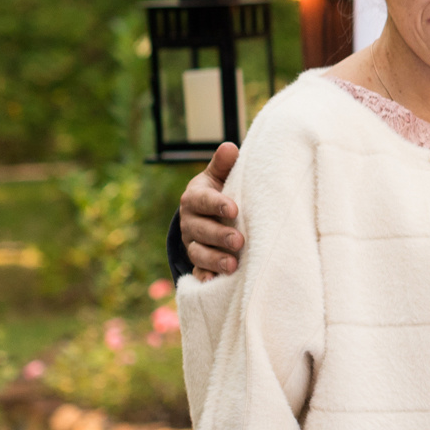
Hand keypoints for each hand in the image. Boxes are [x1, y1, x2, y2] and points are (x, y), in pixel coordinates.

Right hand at [181, 142, 243, 277]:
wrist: (207, 216)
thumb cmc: (220, 193)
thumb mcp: (220, 178)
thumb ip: (224, 165)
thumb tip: (230, 147)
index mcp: (194, 198)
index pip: (203, 200)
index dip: (217, 204)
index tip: (234, 208)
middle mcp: (190, 222)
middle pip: (201, 230)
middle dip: (219, 236)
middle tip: (239, 240)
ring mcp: (193, 243)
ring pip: (199, 253)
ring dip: (214, 259)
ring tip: (232, 264)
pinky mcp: (198, 261)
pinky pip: (198, 271)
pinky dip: (205, 277)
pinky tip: (214, 282)